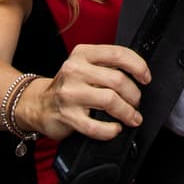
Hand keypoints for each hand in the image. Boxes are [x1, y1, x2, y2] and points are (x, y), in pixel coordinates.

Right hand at [19, 43, 150, 140]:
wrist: (38, 104)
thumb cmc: (69, 86)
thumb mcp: (84, 66)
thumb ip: (106, 65)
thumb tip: (138, 74)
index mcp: (82, 54)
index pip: (118, 53)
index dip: (138, 66)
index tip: (145, 77)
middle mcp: (75, 70)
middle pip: (118, 80)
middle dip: (134, 95)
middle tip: (136, 102)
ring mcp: (70, 93)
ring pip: (110, 101)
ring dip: (127, 112)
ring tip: (132, 117)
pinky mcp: (67, 116)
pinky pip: (96, 126)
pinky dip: (111, 130)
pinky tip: (115, 129)